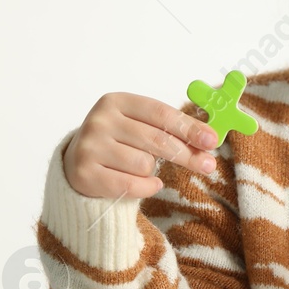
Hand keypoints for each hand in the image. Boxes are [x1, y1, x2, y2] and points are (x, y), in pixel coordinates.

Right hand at [63, 93, 220, 199]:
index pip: (160, 113)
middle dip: (187, 154)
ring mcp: (90, 147)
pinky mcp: (85, 173)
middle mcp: (100, 121)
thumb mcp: (139, 125)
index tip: (211, 140)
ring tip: (141, 168)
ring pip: (144, 165)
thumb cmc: (119, 142)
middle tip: (208, 164)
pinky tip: (148, 184)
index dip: (189, 127)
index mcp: (116, 101)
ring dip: (152, 171)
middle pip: (156, 140)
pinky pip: (131, 185)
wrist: (77, 164)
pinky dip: (146, 187)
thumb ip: (169, 128)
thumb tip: (208, 138)